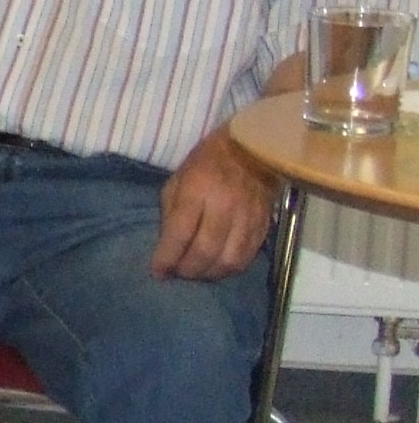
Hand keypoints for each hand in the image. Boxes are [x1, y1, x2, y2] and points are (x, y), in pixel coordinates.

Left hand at [153, 122, 277, 278]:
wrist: (252, 148)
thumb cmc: (206, 163)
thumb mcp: (177, 181)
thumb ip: (170, 214)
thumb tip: (166, 248)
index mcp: (196, 191)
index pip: (179, 234)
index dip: (166, 259)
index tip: (158, 272)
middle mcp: (224, 206)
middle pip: (204, 252)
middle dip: (187, 270)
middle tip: (177, 274)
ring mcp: (247, 217)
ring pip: (228, 260)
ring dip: (209, 274)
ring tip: (197, 272)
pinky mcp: (264, 224)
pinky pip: (247, 256)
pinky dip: (230, 268)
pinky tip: (218, 266)